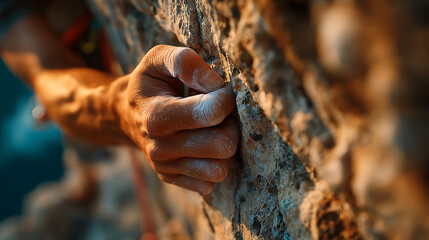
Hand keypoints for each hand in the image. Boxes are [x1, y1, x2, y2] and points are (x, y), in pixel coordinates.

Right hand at [118, 45, 239, 194]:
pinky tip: (205, 145)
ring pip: (219, 170)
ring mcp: (165, 167)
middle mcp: (160, 148)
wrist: (125, 114)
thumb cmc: (149, 84)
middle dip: (231, 125)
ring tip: (214, 129)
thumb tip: (214, 83)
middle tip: (220, 112)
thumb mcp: (158, 59)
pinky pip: (209, 183)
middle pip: (222, 146)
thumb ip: (185, 62)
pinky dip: (214, 163)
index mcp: (157, 116)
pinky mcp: (171, 178)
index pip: (211, 114)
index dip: (226, 98)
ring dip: (225, 148)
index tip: (220, 90)